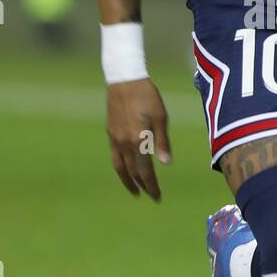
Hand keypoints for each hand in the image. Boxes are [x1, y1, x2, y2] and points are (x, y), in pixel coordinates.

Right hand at [106, 78, 170, 201]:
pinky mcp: (111, 132)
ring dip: (127, 181)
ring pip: (120, 167)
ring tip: (134, 191)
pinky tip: (126, 168)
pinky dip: (120, 167)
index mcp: (138, 140)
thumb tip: (166, 164)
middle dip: (142, 185)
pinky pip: (114, 156)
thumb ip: (162, 142)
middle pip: (132, 172)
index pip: (145, 171)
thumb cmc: (147, 96)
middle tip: (150, 195)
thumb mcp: (161, 117)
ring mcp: (115, 138)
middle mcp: (124, 143)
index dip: (151, 186)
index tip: (157, 197)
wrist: (124, 79)